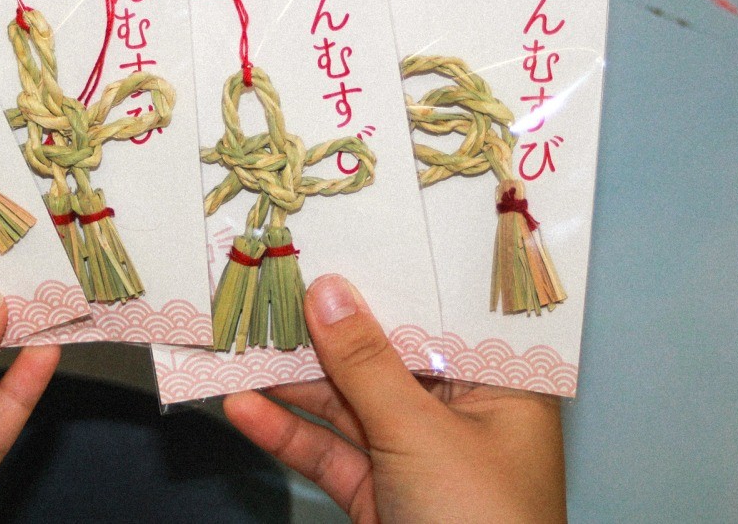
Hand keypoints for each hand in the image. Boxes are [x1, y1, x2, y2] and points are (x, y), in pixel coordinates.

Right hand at [224, 275, 565, 522]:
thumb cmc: (476, 521)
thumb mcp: (421, 434)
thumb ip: (366, 363)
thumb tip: (326, 290)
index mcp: (500, 388)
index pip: (439, 318)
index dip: (387, 280)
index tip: (335, 241)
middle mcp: (459, 415)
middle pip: (383, 358)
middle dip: (324, 332)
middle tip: (266, 288)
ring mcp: (415, 458)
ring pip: (347, 405)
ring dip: (293, 382)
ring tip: (236, 343)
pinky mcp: (378, 496)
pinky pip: (329, 453)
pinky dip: (288, 434)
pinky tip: (244, 409)